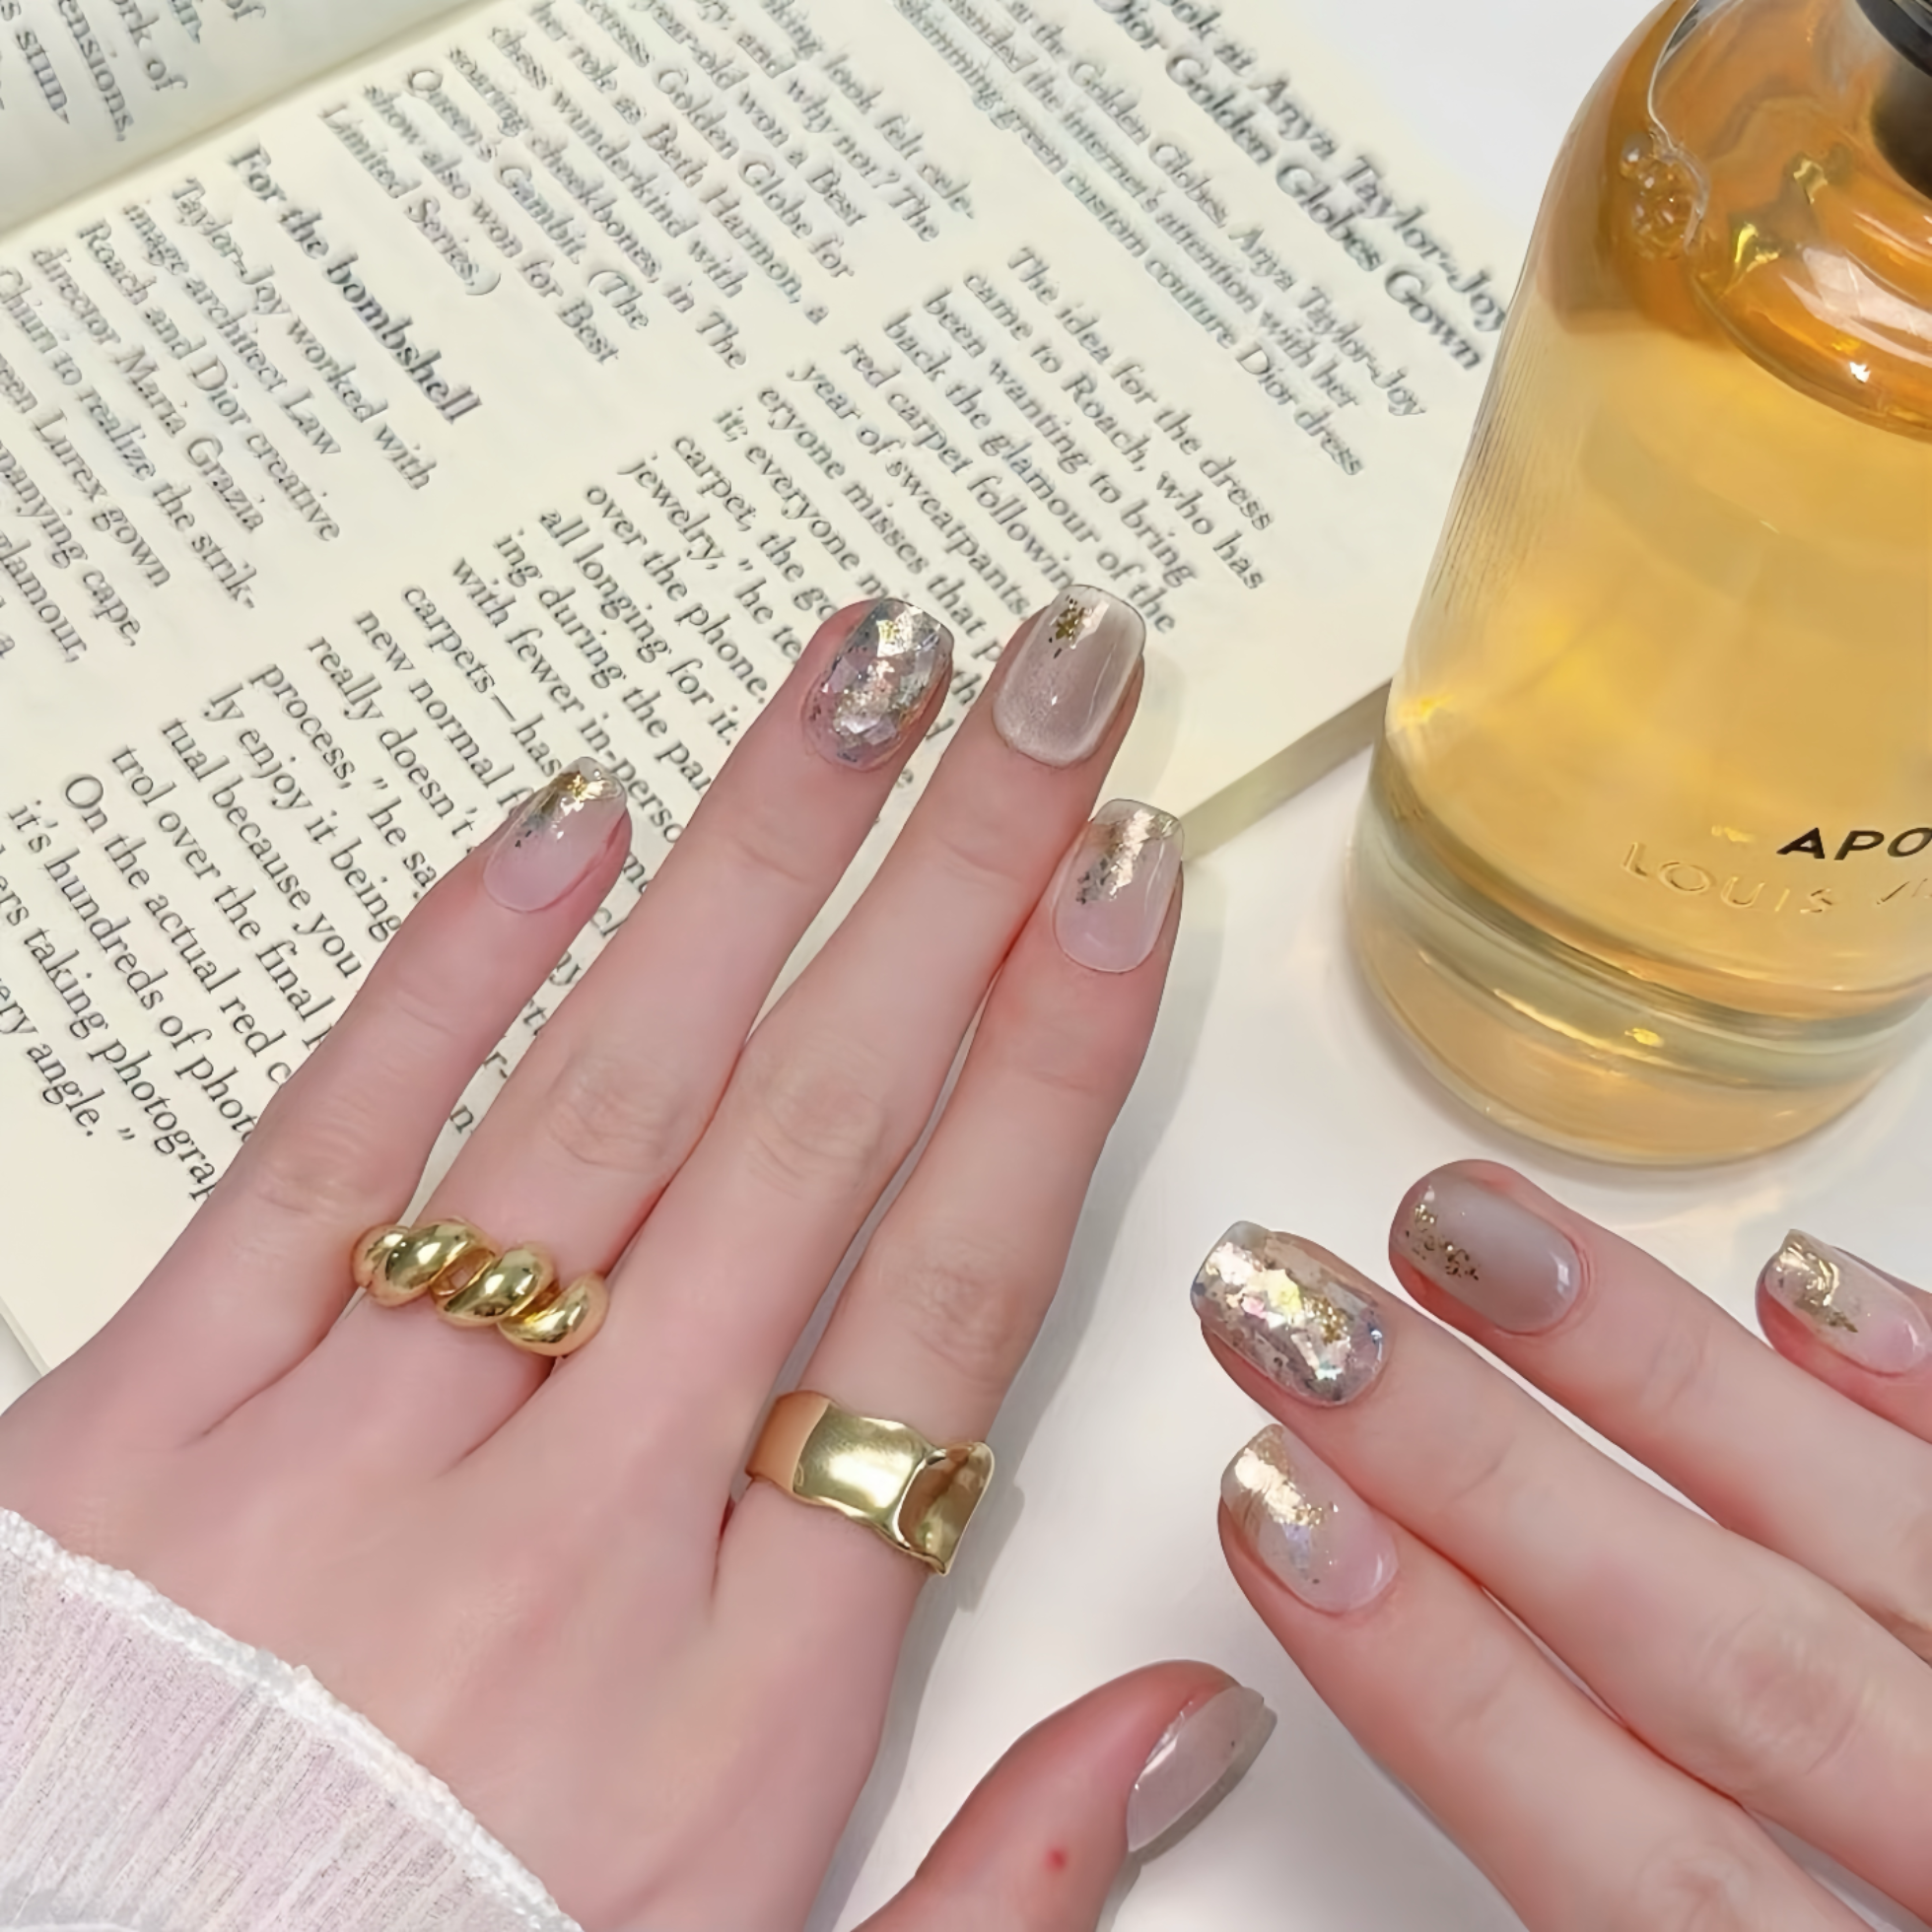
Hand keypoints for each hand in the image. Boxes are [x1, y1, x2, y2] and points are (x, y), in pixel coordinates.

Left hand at [0, 594, 1251, 1929]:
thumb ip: (1002, 1880)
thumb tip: (1201, 1706)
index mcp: (737, 1694)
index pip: (951, 1294)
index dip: (1053, 1061)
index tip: (1123, 883)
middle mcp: (574, 1535)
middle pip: (815, 1137)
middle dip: (956, 879)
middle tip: (1052, 679)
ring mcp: (355, 1456)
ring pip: (606, 1099)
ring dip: (756, 863)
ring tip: (867, 678)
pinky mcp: (147, 1423)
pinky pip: (329, 1151)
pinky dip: (454, 970)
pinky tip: (570, 819)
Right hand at [1196, 1161, 1931, 1929]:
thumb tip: (1515, 1785)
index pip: (1633, 1867)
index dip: (1437, 1679)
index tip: (1272, 1508)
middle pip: (1724, 1664)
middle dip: (1480, 1473)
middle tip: (1300, 1316)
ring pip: (1871, 1549)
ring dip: (1658, 1377)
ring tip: (1470, 1230)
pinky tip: (1811, 1286)